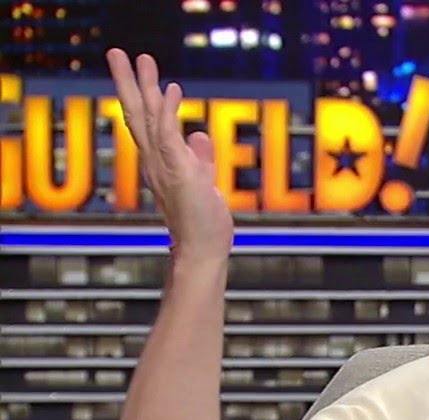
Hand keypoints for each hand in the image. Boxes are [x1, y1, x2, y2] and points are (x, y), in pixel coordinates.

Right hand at [105, 49, 232, 262]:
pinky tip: (171, 90)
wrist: (202, 249)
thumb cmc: (202, 222)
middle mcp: (155, 161)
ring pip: (148, 119)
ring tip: (140, 59)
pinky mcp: (177, 172)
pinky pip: (169, 136)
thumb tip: (198, 135)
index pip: (147, 122)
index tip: (140, 71)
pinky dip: (169, 112)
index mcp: (160, 162)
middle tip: (117, 52)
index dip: (143, 95)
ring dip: (145, 87)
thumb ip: (199, 157)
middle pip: (137, 114)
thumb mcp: (202, 181)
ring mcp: (163, 166)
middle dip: (129, 82)